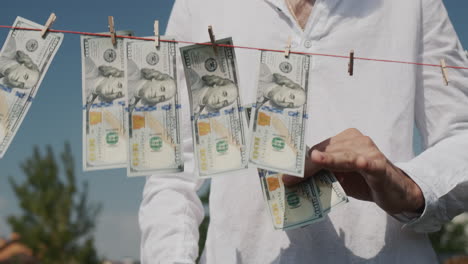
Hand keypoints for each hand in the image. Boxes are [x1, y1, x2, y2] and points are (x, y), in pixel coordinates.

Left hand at [283, 128, 424, 214]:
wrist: (396, 192)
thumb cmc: (364, 182)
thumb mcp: (339, 178)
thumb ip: (322, 175)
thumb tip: (295, 180)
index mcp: (345, 140)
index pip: (319, 148)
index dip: (302, 161)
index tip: (286, 172)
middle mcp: (357, 140)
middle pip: (328, 151)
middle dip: (307, 166)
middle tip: (290, 178)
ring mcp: (369, 151)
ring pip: (343, 157)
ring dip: (326, 164)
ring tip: (310, 166)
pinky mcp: (381, 166)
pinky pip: (370, 163)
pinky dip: (364, 163)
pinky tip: (360, 163)